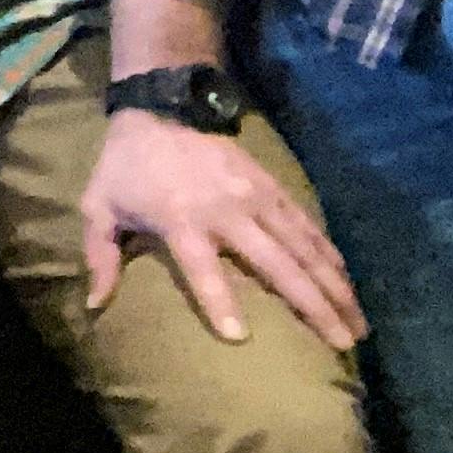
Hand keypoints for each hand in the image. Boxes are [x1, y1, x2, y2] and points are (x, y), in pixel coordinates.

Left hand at [79, 112, 365, 347]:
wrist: (163, 107)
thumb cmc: (126, 166)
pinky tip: (348, 282)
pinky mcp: (274, 187)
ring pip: (306, 249)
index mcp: (181, 220)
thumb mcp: (99, 206)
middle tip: (343, 345)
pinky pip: (308, 227)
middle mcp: (227, 211)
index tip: (239, 337)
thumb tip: (93, 305)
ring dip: (335, 287)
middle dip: (313, 306)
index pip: (202, 268)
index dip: (219, 301)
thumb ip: (99, 257)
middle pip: (277, 264)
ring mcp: (257, 198)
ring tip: (359, 325)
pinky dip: (330, 255)